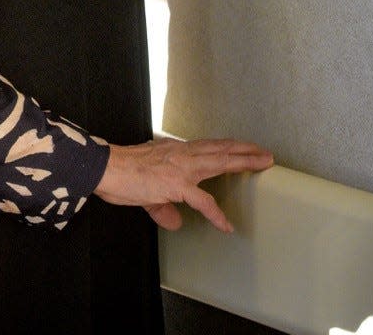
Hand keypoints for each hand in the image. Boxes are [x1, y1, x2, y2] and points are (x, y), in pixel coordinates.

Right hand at [95, 136, 273, 232]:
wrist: (107, 168)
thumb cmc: (123, 173)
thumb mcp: (147, 189)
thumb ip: (164, 206)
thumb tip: (176, 221)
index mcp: (176, 151)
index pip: (208, 146)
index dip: (228, 147)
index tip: (244, 148)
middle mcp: (182, 153)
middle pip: (221, 148)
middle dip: (245, 150)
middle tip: (265, 153)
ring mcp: (181, 167)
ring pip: (219, 161)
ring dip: (243, 162)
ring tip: (262, 164)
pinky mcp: (176, 184)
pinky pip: (202, 201)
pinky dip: (216, 214)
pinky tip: (226, 225)